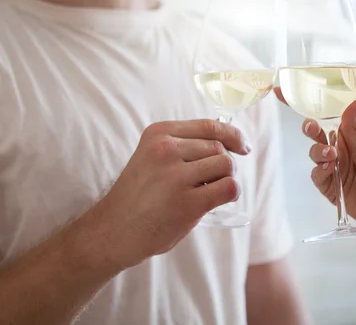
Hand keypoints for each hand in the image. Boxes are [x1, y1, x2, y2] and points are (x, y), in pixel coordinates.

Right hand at [98, 119, 249, 271]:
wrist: (113, 230)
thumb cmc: (139, 195)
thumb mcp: (152, 156)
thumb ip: (182, 145)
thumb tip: (229, 139)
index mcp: (158, 134)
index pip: (209, 125)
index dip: (232, 135)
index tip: (242, 147)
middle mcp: (165, 150)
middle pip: (219, 147)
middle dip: (223, 165)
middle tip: (209, 182)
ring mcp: (175, 176)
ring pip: (226, 165)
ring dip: (225, 179)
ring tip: (206, 192)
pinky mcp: (187, 203)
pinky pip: (229, 188)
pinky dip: (230, 194)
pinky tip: (215, 202)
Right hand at [274, 87, 355, 231]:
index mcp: (353, 131)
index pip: (327, 113)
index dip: (305, 103)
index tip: (282, 90)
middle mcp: (342, 147)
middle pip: (316, 131)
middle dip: (310, 127)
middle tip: (313, 128)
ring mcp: (335, 166)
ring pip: (314, 153)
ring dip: (318, 151)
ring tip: (331, 155)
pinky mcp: (331, 187)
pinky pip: (317, 175)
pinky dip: (320, 171)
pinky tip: (330, 169)